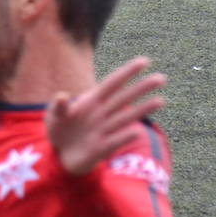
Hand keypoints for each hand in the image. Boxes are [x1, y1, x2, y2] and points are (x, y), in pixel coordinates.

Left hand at [46, 56, 166, 176]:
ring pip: (127, 117)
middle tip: (161, 78)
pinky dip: (125, 136)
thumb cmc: (60, 130)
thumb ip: (58, 106)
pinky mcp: (103, 148)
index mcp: (92, 100)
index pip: (112, 83)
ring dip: (143, 109)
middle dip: (142, 87)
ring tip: (161, 100)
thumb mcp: (54, 116)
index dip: (127, 72)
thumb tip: (62, 95)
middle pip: (125, 98)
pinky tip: (136, 131)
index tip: (145, 61)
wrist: (62, 155)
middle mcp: (103, 113)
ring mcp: (105, 130)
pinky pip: (116, 140)